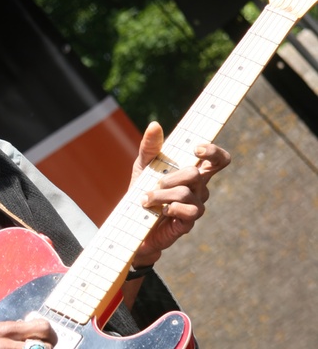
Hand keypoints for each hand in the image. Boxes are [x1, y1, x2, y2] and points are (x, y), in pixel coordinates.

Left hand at [130, 120, 230, 265]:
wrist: (131, 222)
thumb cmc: (142, 191)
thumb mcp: (143, 166)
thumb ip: (150, 147)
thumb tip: (154, 125)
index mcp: (194, 172)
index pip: (218, 160)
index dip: (213, 152)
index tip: (195, 148)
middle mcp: (199, 188)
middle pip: (196, 173)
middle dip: (171, 177)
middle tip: (155, 183)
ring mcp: (196, 206)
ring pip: (187, 193)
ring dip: (162, 194)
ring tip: (146, 199)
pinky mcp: (188, 223)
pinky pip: (188, 211)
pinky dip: (171, 208)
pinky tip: (160, 211)